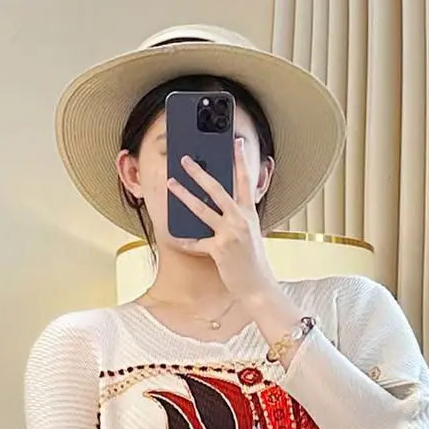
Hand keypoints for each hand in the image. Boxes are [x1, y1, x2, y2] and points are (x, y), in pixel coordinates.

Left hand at [168, 139, 282, 309]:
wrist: (258, 286)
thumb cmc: (252, 261)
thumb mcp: (250, 233)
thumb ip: (238, 216)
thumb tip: (219, 204)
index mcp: (249, 213)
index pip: (245, 180)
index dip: (241, 159)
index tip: (236, 141)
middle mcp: (240, 220)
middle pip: (217, 189)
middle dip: (199, 172)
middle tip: (185, 159)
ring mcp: (229, 234)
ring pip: (202, 209)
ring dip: (184, 195)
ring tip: (170, 183)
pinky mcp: (219, 250)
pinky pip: (197, 242)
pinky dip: (185, 241)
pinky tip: (174, 236)